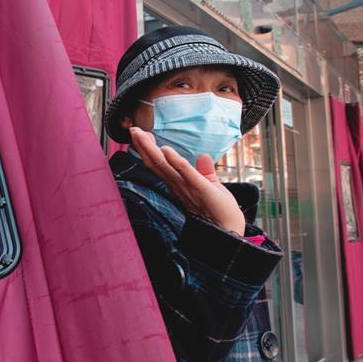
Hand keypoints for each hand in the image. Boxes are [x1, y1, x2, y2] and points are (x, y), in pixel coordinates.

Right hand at [129, 127, 245, 235]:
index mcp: (178, 185)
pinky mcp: (201, 190)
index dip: (148, 150)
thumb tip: (203, 156)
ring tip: (141, 134)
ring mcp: (187, 189)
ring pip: (164, 167)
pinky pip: (185, 174)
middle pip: (156, 164)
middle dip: (143, 146)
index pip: (160, 165)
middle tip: (132, 129)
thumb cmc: (219, 212)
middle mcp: (178, 187)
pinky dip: (175, 161)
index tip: (139, 134)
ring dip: (151, 150)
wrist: (230, 232)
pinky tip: (166, 150)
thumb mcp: (211, 186)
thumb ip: (205, 172)